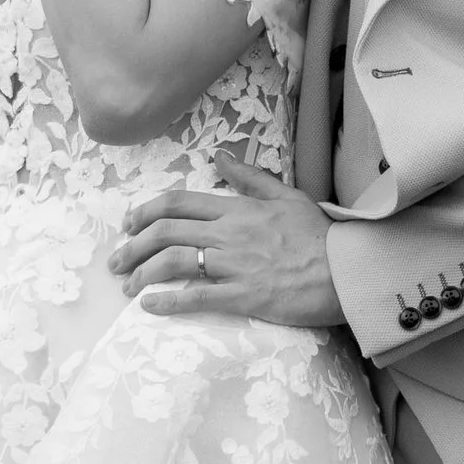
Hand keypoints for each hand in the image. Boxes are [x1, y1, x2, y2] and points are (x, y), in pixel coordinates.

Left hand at [111, 149, 344, 328]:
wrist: (347, 270)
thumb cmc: (320, 236)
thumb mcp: (287, 196)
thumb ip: (250, 177)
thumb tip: (219, 158)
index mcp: (237, 209)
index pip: (179, 202)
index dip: (146, 212)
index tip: (129, 224)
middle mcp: (229, 234)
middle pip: (167, 232)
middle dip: (133, 246)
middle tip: (116, 262)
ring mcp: (235, 265)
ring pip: (175, 262)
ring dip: (143, 274)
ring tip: (128, 286)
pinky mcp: (245, 296)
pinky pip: (198, 297)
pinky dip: (169, 302)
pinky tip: (150, 306)